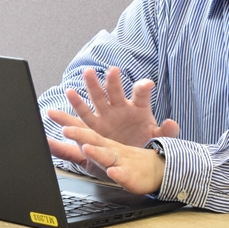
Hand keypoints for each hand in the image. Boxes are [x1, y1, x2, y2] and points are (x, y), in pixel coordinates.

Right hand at [47, 67, 179, 147]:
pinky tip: (56, 109)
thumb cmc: (145, 142)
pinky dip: (69, 115)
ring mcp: (106, 116)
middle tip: (112, 71)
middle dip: (113, 81)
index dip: (143, 88)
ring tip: (86, 75)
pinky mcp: (95, 127)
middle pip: (116, 91)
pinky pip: (81, 119)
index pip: (141, 95)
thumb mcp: (158, 140)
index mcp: (139, 108)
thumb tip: (173, 123)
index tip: (148, 83)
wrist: (132, 157)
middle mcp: (120, 108)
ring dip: (91, 87)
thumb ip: (167, 132)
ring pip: (97, 99)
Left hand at [48, 126, 164, 194]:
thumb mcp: (86, 158)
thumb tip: (45, 143)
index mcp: (99, 140)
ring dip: (97, 152)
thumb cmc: (117, 160)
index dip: (66, 120)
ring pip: (107, 154)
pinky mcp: (130, 175)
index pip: (80, 128)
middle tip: (66, 129)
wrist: (151, 170)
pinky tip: (114, 171)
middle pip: (92, 137)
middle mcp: (108, 147)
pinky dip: (119, 173)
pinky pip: (125, 174)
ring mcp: (120, 160)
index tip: (51, 112)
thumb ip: (65, 151)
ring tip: (87, 148)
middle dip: (79, 132)